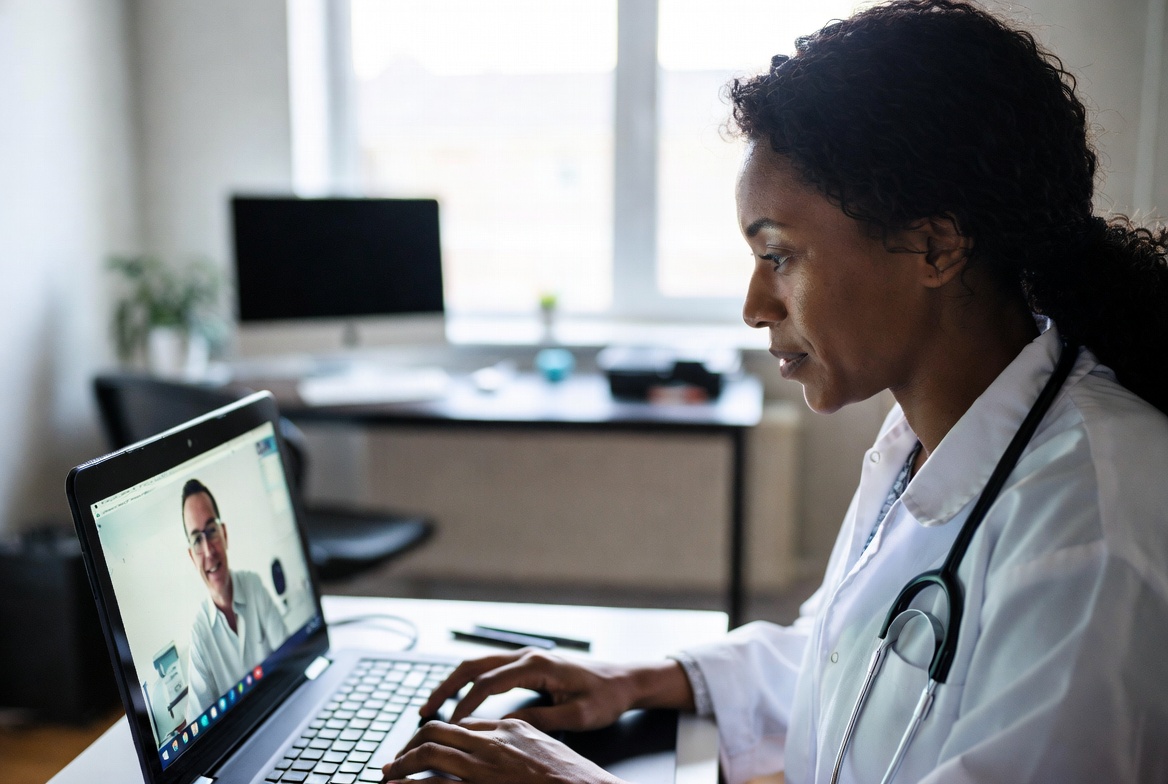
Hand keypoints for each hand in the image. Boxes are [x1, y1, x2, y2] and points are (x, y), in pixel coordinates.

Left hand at [381, 717, 621, 783]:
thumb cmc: (574, 778)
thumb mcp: (548, 748)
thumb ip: (522, 740)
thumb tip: (503, 742)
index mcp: (511, 729)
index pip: (463, 724)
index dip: (439, 734)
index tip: (425, 745)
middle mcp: (495, 742)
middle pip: (439, 730)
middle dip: (412, 743)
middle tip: (397, 759)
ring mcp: (487, 767)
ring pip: (431, 753)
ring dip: (403, 763)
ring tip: (388, 773)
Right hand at [418, 649, 693, 732]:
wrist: (625, 680)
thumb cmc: (606, 697)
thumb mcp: (578, 716)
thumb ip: (542, 720)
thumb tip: (505, 728)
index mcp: (537, 665)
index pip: (488, 683)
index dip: (465, 705)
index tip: (449, 726)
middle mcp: (527, 656)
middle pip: (473, 666)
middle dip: (445, 687)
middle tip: (423, 711)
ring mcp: (526, 658)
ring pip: (477, 665)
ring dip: (452, 684)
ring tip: (431, 706)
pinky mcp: (528, 665)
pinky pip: (489, 670)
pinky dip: (468, 683)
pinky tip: (458, 700)